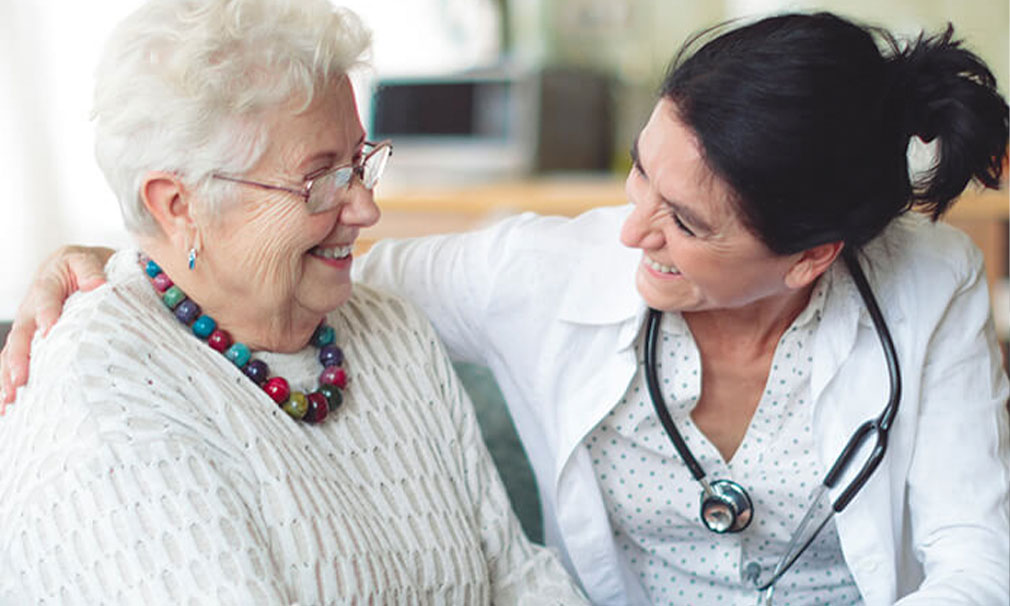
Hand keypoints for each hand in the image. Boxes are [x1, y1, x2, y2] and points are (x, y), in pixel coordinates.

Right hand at [1, 245, 113, 408]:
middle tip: (20, 379)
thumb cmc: (84, 267)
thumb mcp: (88, 259)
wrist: (75, 268)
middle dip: (19, 358)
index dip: (47, 313)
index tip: (49, 329)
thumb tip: (97, 285)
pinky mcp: (29, 344)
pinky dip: (9, 383)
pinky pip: (14, 363)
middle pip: (21, 334)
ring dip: (8, 377)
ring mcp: (27, 328)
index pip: (46, 299)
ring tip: (9, 401)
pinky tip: (8, 408)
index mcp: (47, 285)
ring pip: (12, 353)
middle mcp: (30, 309)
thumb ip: (90, 270)